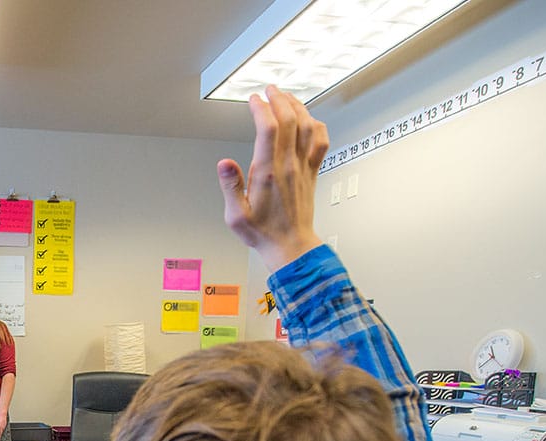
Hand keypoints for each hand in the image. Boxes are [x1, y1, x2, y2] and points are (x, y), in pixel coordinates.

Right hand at [216, 85, 326, 272]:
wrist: (291, 246)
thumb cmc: (263, 233)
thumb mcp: (236, 215)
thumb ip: (230, 186)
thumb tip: (224, 163)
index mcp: (269, 172)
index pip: (268, 129)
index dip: (261, 109)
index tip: (253, 100)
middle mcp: (289, 166)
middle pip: (290, 120)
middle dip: (279, 99)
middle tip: (270, 90)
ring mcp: (303, 167)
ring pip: (307, 126)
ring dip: (297, 107)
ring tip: (286, 97)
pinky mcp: (312, 172)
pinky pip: (321, 141)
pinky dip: (317, 125)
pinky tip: (310, 119)